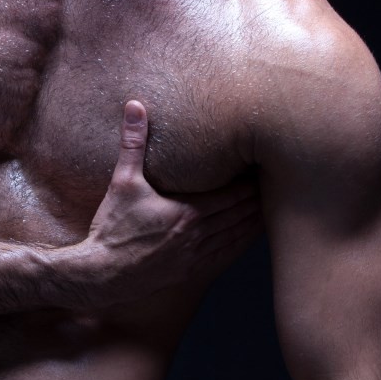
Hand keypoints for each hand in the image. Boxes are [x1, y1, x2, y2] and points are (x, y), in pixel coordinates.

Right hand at [77, 100, 260, 305]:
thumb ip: (132, 143)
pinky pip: (225, 256)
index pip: (234, 195)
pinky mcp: (190, 271)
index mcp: (188, 213)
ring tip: (273, 207)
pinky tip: (248, 237)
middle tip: (279, 184)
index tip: (265, 168)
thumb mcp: (122, 181)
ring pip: (237, 236)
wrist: (101, 273)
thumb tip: (134, 106)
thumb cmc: (111, 227)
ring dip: (254, 221)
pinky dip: (241, 244)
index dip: (252, 182)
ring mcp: (196, 256)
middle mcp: (198, 236)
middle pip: (241, 214)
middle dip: (259, 199)